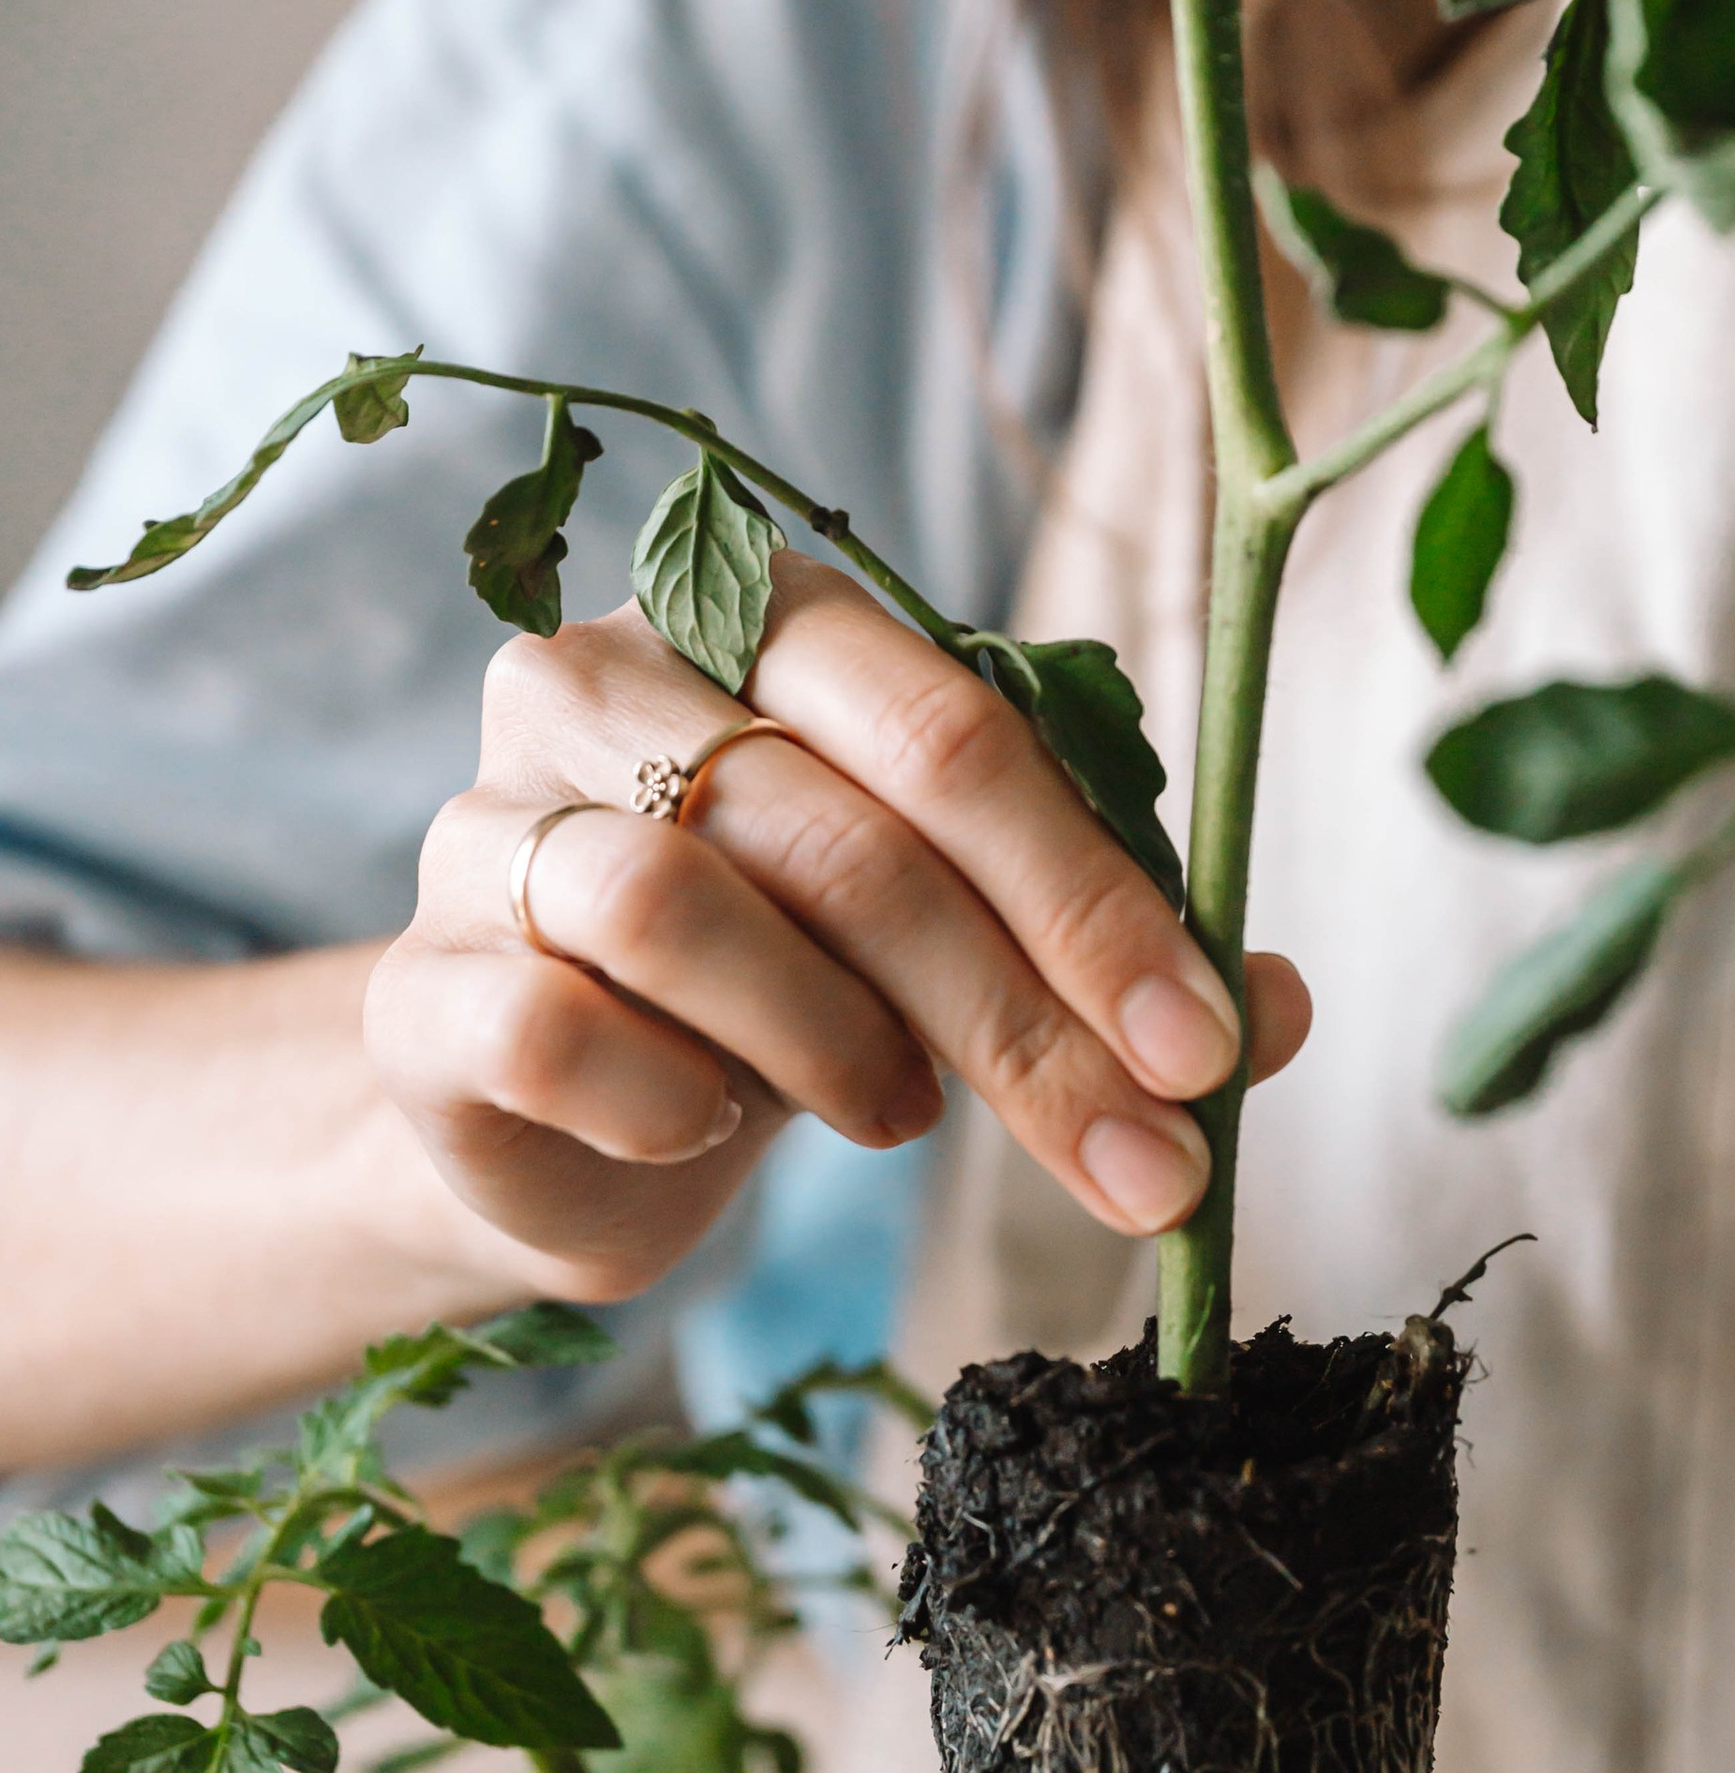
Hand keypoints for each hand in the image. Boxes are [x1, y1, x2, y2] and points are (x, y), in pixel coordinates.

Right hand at [365, 553, 1308, 1298]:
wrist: (554, 1124)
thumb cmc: (784, 989)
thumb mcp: (963, 953)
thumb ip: (1107, 961)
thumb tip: (1279, 1010)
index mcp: (765, 615)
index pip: (955, 732)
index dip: (1093, 900)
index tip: (1202, 1051)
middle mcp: (606, 676)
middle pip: (846, 830)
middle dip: (1020, 1016)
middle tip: (1136, 1157)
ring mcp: (486, 817)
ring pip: (683, 903)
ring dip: (835, 1041)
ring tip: (894, 1114)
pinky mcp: (415, 978)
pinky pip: (551, 1021)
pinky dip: (670, 1100)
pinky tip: (708, 1132)